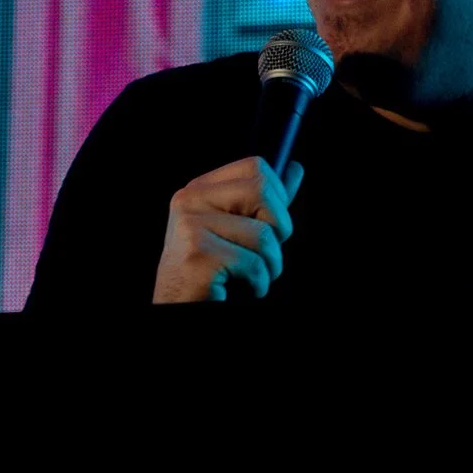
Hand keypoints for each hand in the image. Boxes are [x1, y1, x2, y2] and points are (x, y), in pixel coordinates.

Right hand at [153, 156, 303, 303]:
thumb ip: (264, 200)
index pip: (254, 167)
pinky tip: (236, 288)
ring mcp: (191, 226)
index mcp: (199, 189)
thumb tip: (294, 169)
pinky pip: (254, 265)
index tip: (269, 223)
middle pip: (262, 191)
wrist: (179, 306)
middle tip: (263, 253)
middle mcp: (190, 200)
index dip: (276, 196)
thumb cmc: (210, 271)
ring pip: (264, 235)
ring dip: (269, 266)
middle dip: (278, 229)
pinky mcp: (197, 255)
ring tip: (248, 276)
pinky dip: (257, 285)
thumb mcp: (239, 229)